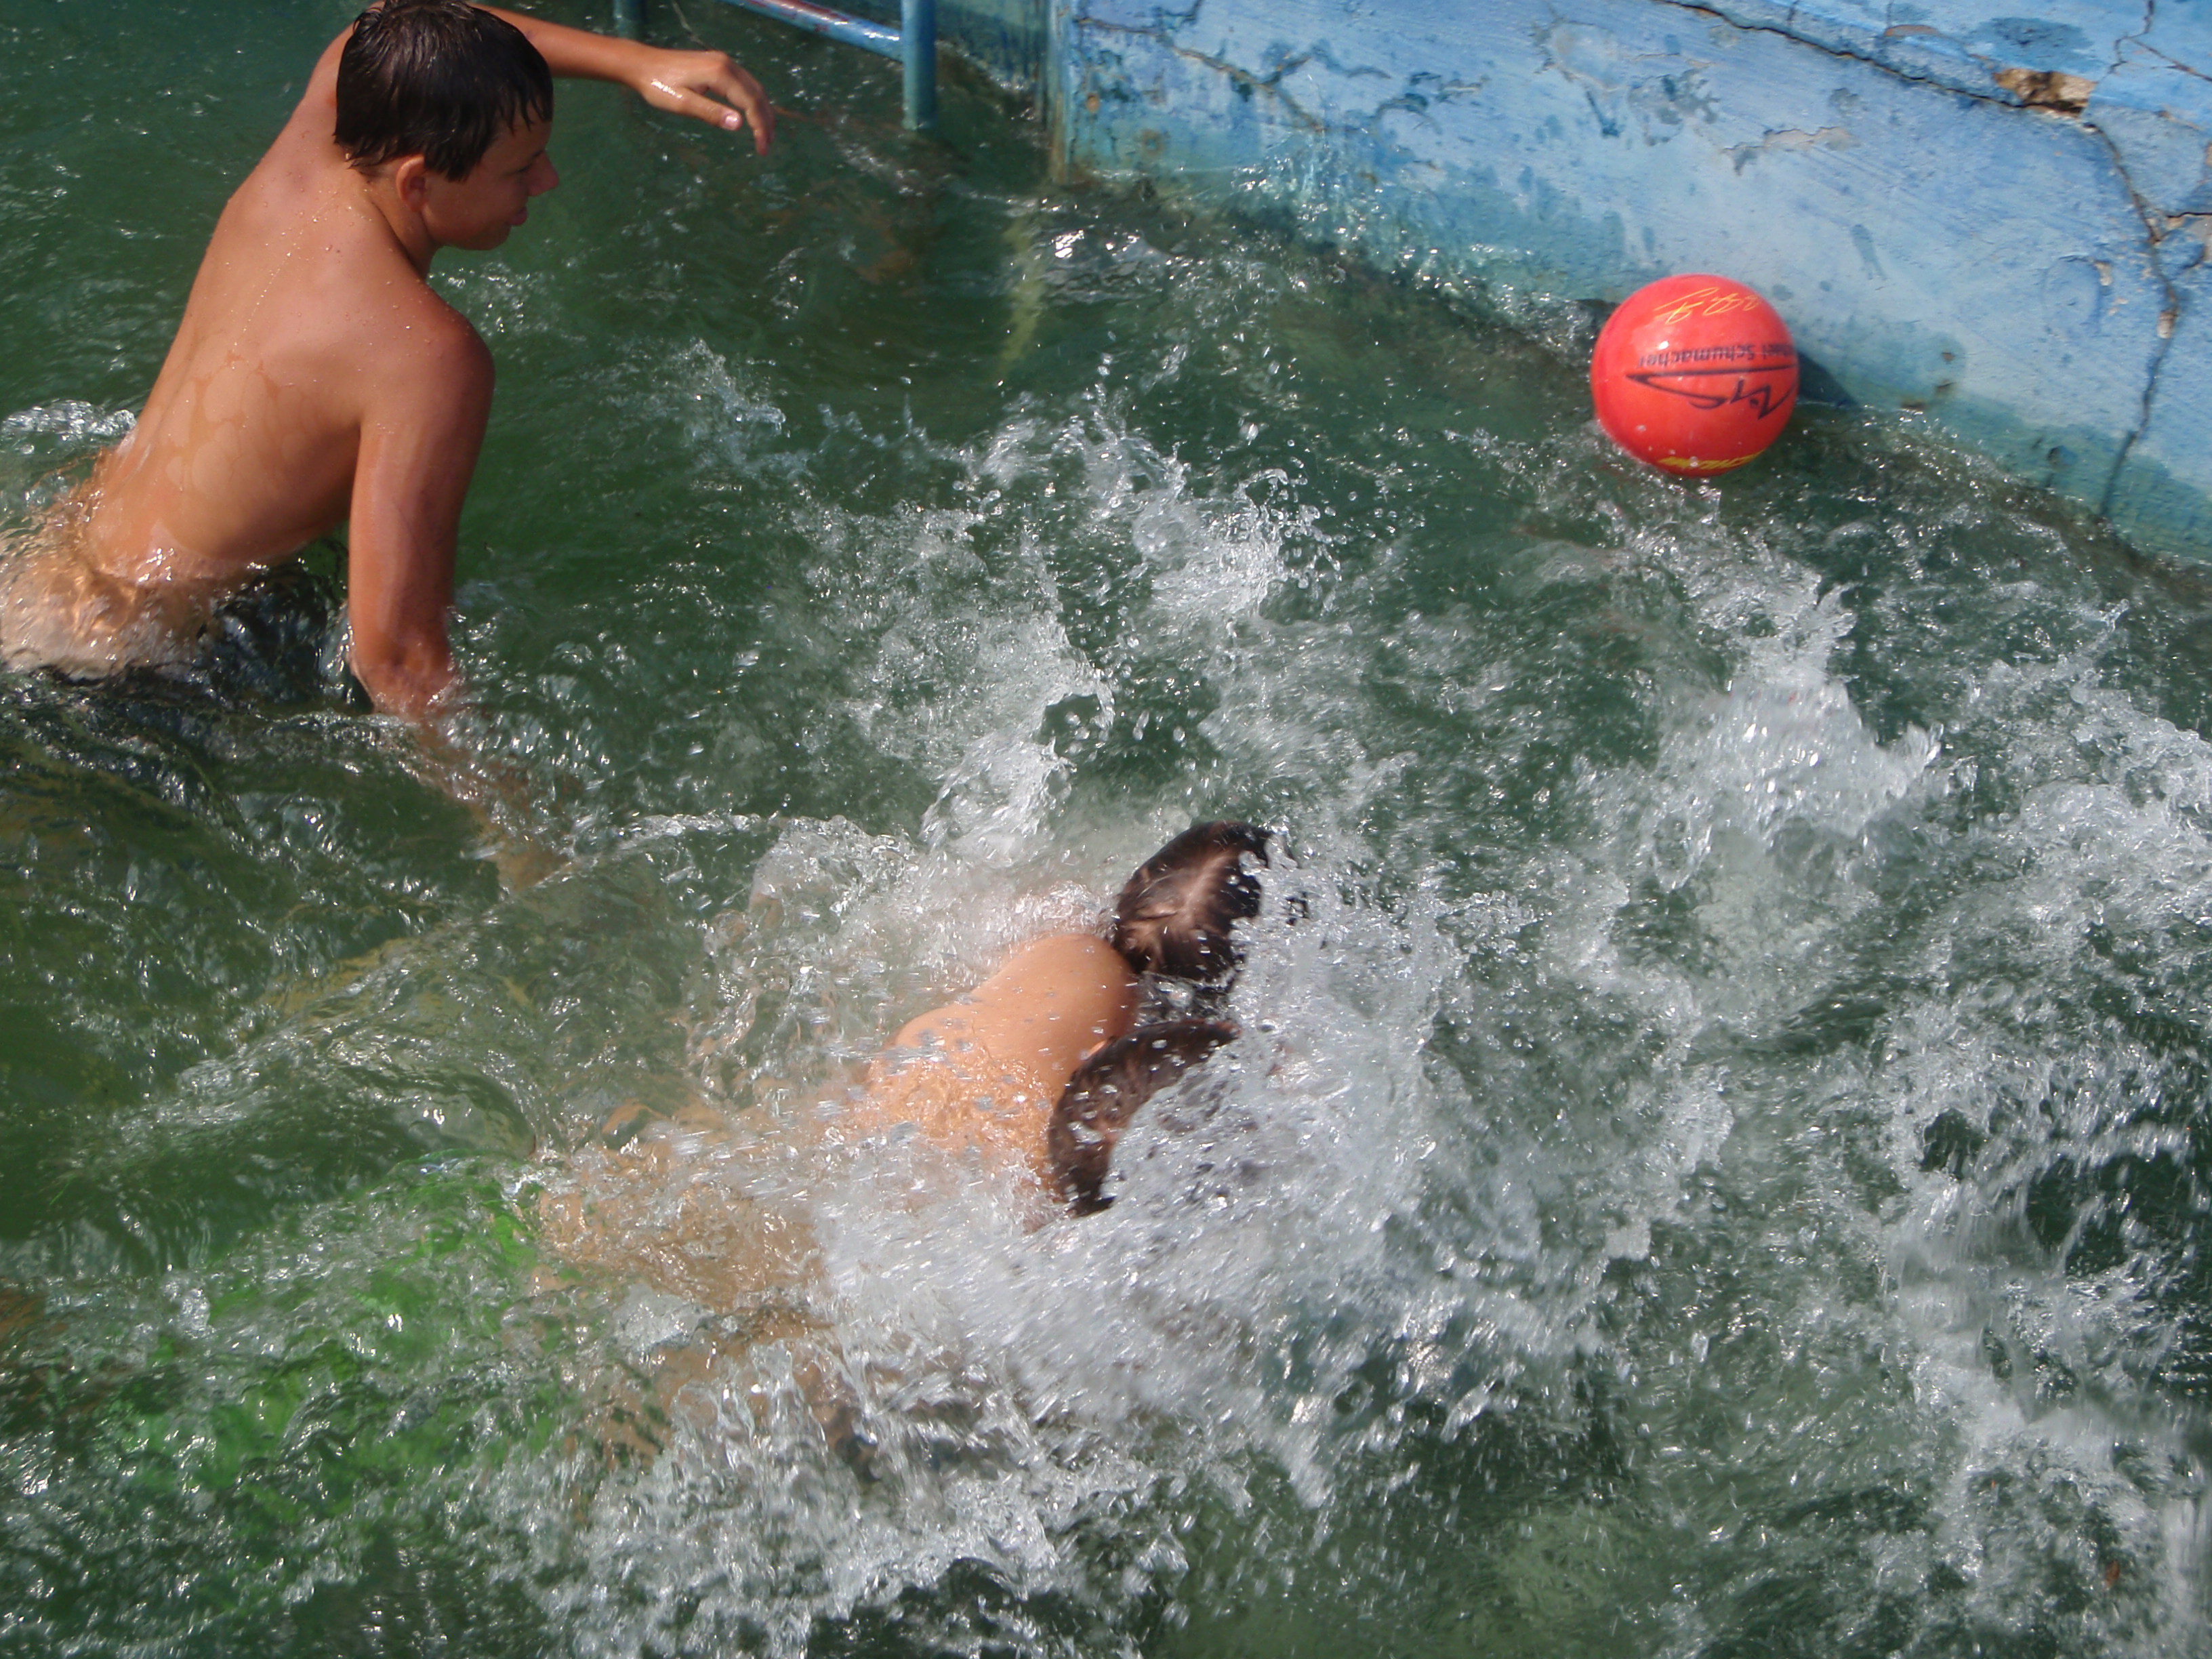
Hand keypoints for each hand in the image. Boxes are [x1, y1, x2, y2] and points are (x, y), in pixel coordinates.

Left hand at [632, 47, 774, 151]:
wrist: (642, 64)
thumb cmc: (658, 85)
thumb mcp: (682, 103)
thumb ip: (710, 113)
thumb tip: (739, 125)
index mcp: (720, 73)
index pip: (750, 102)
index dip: (760, 127)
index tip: (762, 149)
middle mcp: (727, 64)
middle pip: (757, 94)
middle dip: (766, 121)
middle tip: (767, 146)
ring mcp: (724, 62)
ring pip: (754, 88)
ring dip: (762, 111)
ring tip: (765, 134)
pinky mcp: (719, 64)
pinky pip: (745, 83)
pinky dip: (753, 101)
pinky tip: (752, 114)